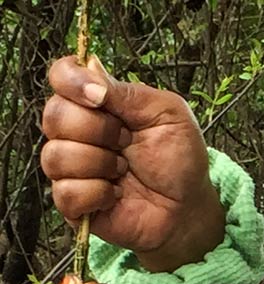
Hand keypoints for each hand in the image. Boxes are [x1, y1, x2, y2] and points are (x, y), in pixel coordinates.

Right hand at [41, 56, 224, 270]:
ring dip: (99, 163)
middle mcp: (76, 132)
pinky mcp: (73, 204)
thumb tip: (89, 71)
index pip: (60, 76)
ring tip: (124, 171)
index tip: (100, 98)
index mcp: (96, 103)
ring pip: (56, 156)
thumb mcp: (166, 113)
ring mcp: (71, 169)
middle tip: (127, 142)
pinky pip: (65, 193)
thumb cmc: (179, 161)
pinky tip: (115, 195)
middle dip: (98, 130)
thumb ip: (128, 92)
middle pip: (54, 116)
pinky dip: (97, 194)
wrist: (187, 209)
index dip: (71, 82)